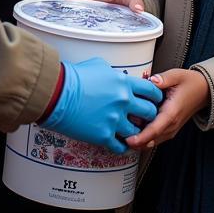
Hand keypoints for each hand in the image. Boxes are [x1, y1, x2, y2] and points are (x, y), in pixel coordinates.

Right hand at [43, 57, 162, 153]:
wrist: (57, 93)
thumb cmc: (73, 77)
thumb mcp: (98, 65)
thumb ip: (113, 73)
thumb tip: (117, 75)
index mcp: (123, 83)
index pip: (151, 91)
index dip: (155, 97)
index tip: (154, 101)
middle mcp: (123, 101)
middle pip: (149, 112)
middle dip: (149, 116)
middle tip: (146, 118)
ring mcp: (114, 119)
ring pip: (137, 132)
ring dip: (136, 133)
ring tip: (133, 133)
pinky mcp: (103, 135)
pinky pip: (120, 146)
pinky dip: (122, 147)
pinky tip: (120, 144)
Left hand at [126, 68, 209, 148]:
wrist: (203, 91)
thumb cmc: (190, 83)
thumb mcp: (177, 75)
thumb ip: (164, 78)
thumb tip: (152, 80)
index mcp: (172, 112)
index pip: (155, 129)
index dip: (141, 137)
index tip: (128, 139)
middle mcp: (171, 125)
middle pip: (151, 140)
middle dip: (134, 141)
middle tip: (117, 136)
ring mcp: (170, 129)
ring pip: (152, 141)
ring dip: (138, 140)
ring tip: (121, 133)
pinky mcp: (168, 130)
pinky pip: (154, 138)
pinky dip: (143, 137)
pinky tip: (132, 129)